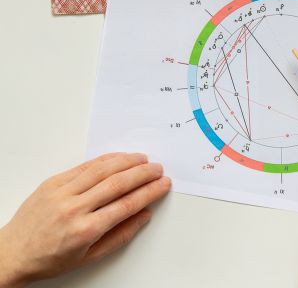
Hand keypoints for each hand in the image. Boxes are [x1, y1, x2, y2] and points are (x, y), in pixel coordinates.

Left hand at [0, 153, 170, 287]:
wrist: (13, 253)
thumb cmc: (51, 259)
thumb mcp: (90, 257)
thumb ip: (121, 235)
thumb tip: (144, 214)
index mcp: (86, 230)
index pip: (127, 204)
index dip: (149, 192)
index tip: (163, 185)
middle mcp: (74, 209)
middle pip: (118, 183)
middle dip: (143, 174)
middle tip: (158, 169)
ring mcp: (62, 193)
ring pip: (102, 170)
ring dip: (127, 162)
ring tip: (143, 159)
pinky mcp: (52, 182)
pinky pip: (84, 166)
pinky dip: (105, 159)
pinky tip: (119, 158)